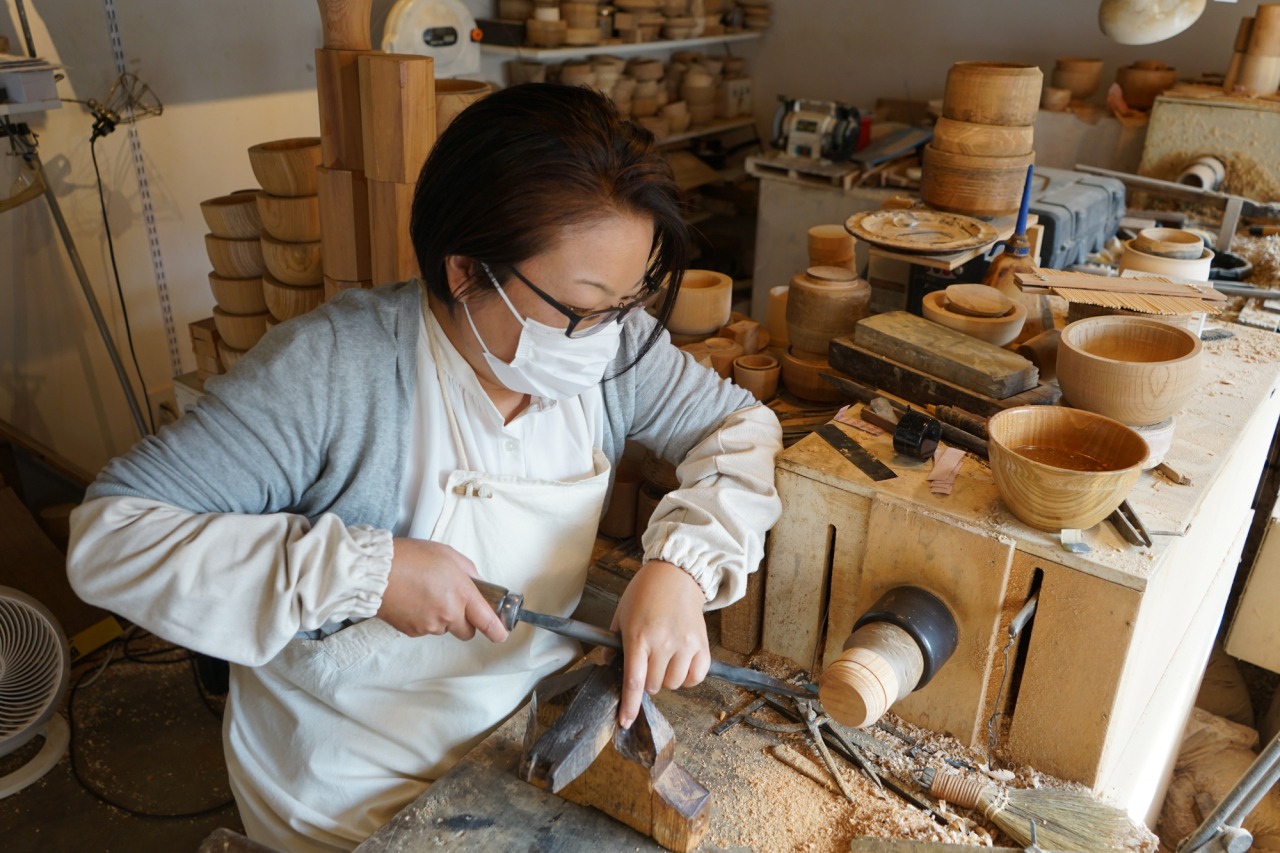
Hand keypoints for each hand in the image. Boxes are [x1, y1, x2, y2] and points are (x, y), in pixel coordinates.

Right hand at [377, 538, 508, 643]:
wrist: (375, 571)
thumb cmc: (409, 557)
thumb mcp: (448, 554)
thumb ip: (469, 572)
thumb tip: (478, 584)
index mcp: (462, 593)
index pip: (488, 622)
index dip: (497, 630)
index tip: (501, 633)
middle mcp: (448, 613)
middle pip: (467, 631)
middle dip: (465, 621)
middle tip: (453, 601)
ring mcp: (429, 625)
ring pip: (444, 629)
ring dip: (441, 617)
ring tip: (426, 594)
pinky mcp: (412, 631)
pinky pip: (425, 629)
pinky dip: (423, 619)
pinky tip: (414, 601)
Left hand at [610, 560, 709, 728]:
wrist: (676, 575)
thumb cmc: (645, 593)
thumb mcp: (621, 615)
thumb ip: (613, 643)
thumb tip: (609, 665)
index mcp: (639, 637)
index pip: (634, 681)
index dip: (629, 705)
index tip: (625, 721)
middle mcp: (664, 643)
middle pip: (654, 686)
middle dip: (647, 681)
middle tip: (646, 663)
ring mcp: (685, 644)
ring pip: (675, 684)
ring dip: (666, 679)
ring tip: (663, 660)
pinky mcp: (702, 645)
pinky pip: (696, 677)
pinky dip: (688, 677)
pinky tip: (681, 663)